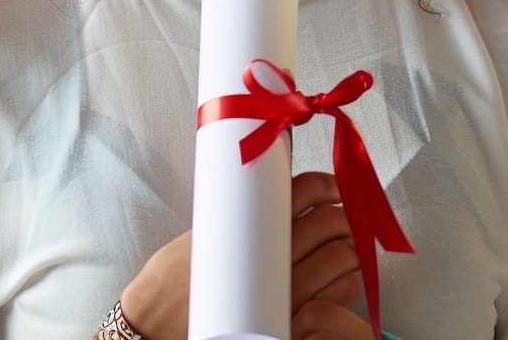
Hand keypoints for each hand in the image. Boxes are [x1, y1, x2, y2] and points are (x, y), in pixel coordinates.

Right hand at [119, 173, 370, 339]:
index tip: (335, 188)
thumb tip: (274, 195)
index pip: (306, 190)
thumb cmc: (175, 276)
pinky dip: (348, 280)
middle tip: (343, 213)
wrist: (157, 323)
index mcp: (254, 226)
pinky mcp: (292, 319)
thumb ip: (242, 213)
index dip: (329, 184)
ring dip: (351, 246)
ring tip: (345, 244)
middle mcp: (275, 258)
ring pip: (342, 256)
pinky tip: (340, 277)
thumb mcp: (205, 228)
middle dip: (345, 213)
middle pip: (330, 220)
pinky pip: (340, 294)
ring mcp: (287, 291)